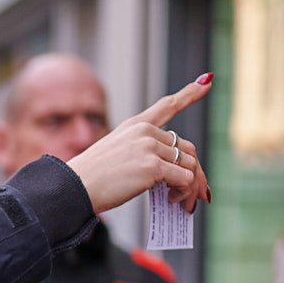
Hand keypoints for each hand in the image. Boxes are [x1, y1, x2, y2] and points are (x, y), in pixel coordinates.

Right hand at [66, 75, 213, 214]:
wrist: (75, 188)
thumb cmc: (94, 178)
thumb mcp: (116, 153)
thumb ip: (145, 153)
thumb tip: (178, 173)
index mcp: (135, 126)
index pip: (167, 105)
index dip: (190, 93)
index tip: (207, 80)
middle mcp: (145, 132)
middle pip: (187, 148)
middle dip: (194, 172)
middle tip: (194, 194)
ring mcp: (149, 147)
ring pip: (190, 165)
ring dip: (190, 186)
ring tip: (179, 201)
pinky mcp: (152, 166)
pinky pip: (184, 179)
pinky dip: (183, 192)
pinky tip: (171, 200)